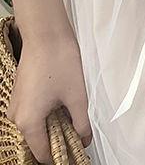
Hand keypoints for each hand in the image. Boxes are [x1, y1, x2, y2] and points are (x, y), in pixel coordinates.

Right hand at [8, 30, 91, 162]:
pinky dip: (46, 116)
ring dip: (52, 128)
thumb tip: (85, 140)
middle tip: (78, 137)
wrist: (46, 35)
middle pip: (36, 141)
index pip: (42, 153)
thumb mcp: (77, 96)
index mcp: (28, 122)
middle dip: (57, 142)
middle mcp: (16, 117)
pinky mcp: (20, 95)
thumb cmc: (60, 62)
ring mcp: (15, 106)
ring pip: (34, 127)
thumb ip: (81, 122)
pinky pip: (31, 114)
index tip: (75, 154)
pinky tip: (62, 108)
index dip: (60, 157)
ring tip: (73, 122)